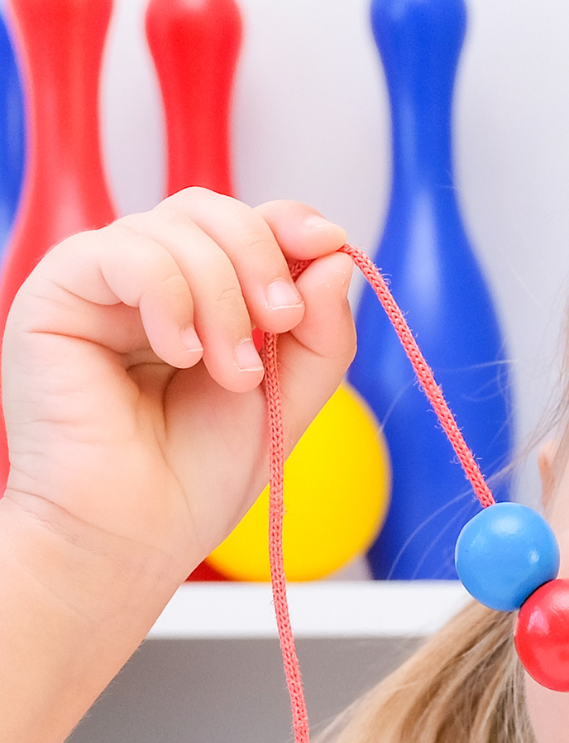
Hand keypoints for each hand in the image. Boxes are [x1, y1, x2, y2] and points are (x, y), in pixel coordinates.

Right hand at [0, 191, 353, 584]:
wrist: (138, 531)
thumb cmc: (199, 477)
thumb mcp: (289, 398)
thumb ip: (323, 333)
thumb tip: (336, 258)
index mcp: (207, 300)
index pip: (248, 226)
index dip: (289, 223)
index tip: (328, 243)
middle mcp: (153, 283)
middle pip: (213, 211)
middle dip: (263, 260)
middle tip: (283, 323)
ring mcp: (104, 285)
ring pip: (176, 228)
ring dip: (224, 300)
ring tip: (233, 374)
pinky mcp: (58, 294)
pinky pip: (124, 251)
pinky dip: (170, 296)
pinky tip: (180, 352)